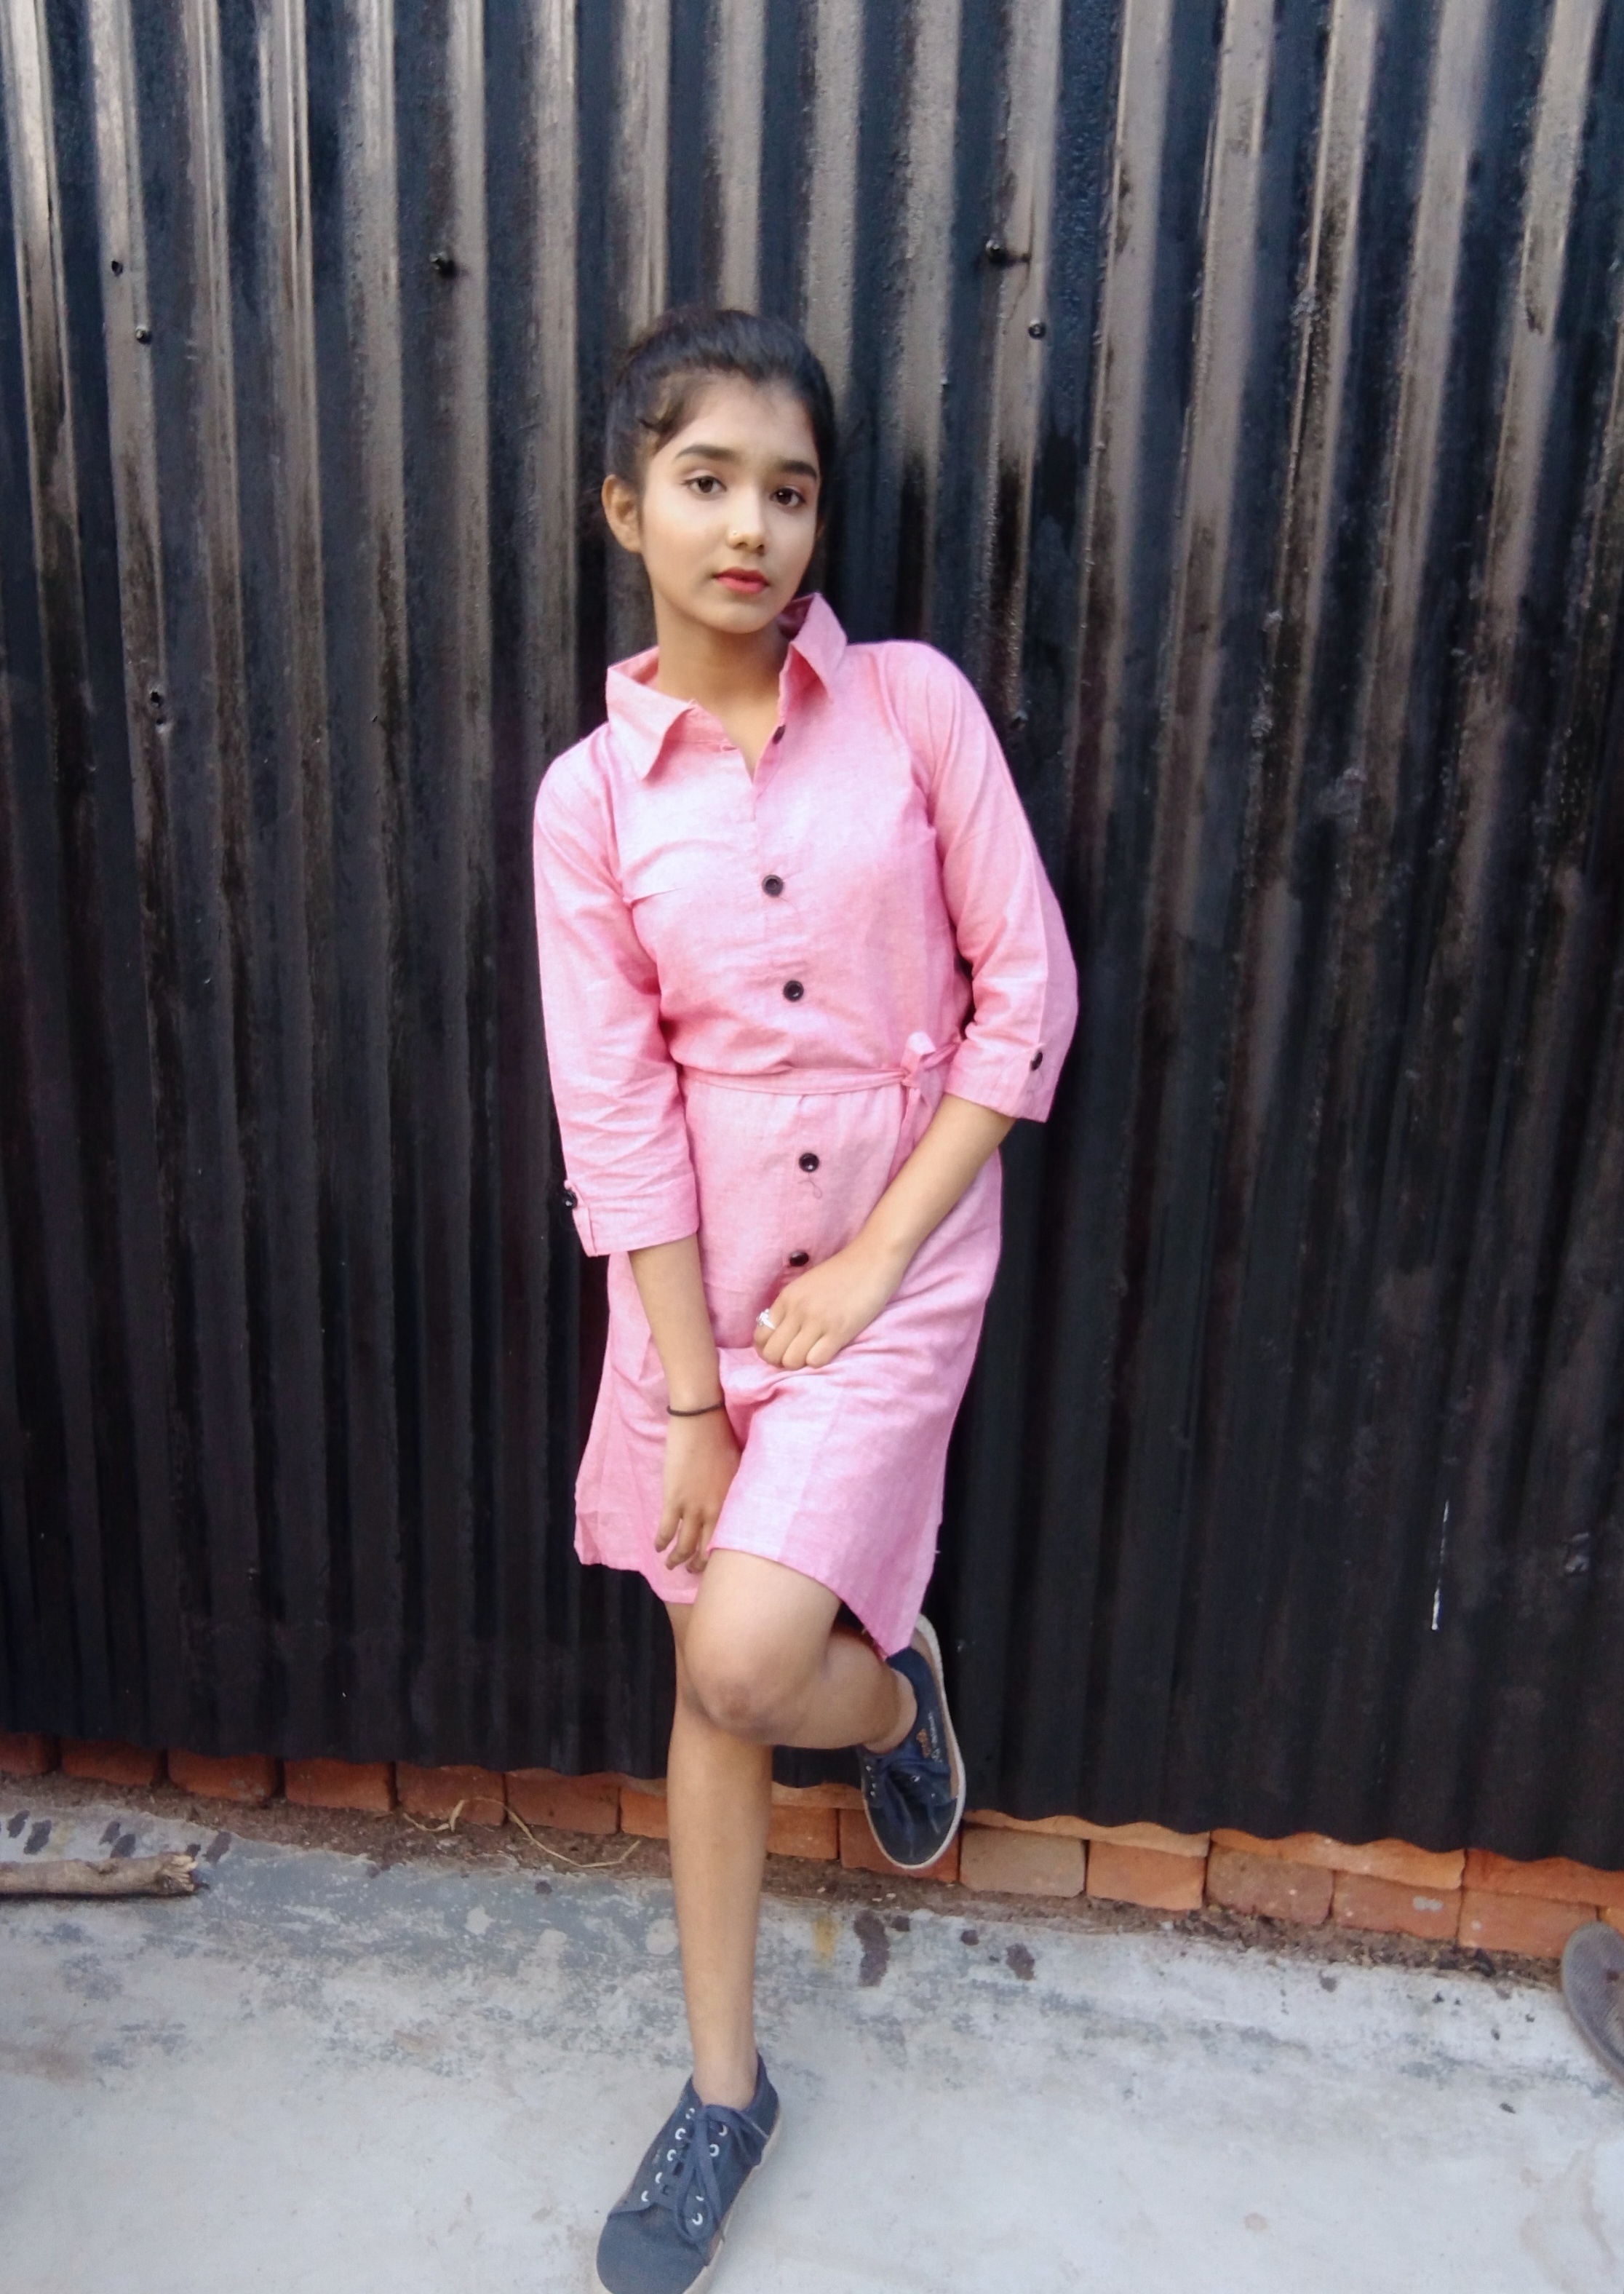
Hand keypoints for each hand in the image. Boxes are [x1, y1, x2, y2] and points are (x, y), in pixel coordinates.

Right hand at [655, 1409, 740, 1573]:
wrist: (701, 1420)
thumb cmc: (724, 1438)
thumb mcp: (740, 1469)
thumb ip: (737, 1491)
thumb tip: (736, 1504)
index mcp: (734, 1505)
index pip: (730, 1541)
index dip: (722, 1556)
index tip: (718, 1563)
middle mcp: (715, 1512)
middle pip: (706, 1550)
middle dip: (698, 1565)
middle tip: (693, 1570)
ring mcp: (692, 1508)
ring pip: (684, 1546)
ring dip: (677, 1559)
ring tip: (673, 1565)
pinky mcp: (672, 1499)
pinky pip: (665, 1530)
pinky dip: (661, 1541)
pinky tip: (658, 1546)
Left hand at [753, 1236, 908, 1369]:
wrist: (872, 1259)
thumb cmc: (841, 1273)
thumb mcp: (806, 1285)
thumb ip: (791, 1306)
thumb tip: (779, 1333)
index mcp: (786, 1298)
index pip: (760, 1336)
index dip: (767, 1349)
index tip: (782, 1349)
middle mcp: (797, 1310)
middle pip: (772, 1353)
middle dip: (781, 1361)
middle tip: (797, 1356)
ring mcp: (817, 1321)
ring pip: (791, 1361)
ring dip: (800, 1363)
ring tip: (813, 1353)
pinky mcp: (839, 1331)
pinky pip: (816, 1361)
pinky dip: (819, 1361)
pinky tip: (828, 1349)